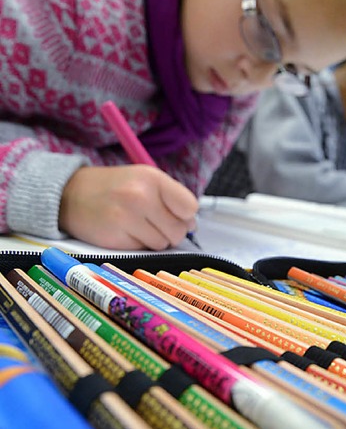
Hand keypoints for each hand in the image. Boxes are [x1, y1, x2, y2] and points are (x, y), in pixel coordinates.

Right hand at [59, 165, 198, 249]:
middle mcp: (140, 196)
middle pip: (179, 230)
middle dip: (170, 231)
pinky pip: (143, 250)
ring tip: (135, 224)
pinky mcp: (116, 238)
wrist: (69, 194)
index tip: (175, 215)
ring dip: (154, 239)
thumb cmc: (114, 188)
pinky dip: (137, 244)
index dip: (186, 216)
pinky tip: (124, 231)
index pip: (190, 207)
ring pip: (162, 244)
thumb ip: (171, 199)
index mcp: (152, 178)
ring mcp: (126, 217)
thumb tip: (192, 225)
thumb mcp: (144, 180)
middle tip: (152, 221)